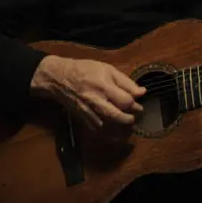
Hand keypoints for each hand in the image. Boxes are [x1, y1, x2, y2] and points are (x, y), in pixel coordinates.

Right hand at [30, 55, 144, 132]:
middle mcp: (95, 101)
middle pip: (116, 117)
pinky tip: (115, 129)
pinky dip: (109, 133)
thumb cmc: (86, 70)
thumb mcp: (108, 69)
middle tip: (134, 117)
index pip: (125, 101)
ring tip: (127, 124)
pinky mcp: (82, 119)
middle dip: (129, 120)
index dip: (135, 105)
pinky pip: (97, 131)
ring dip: (121, 129)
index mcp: (103, 86)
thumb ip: (126, 82)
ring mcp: (88, 112)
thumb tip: (142, 92)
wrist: (59, 78)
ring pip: (107, 127)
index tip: (138, 104)